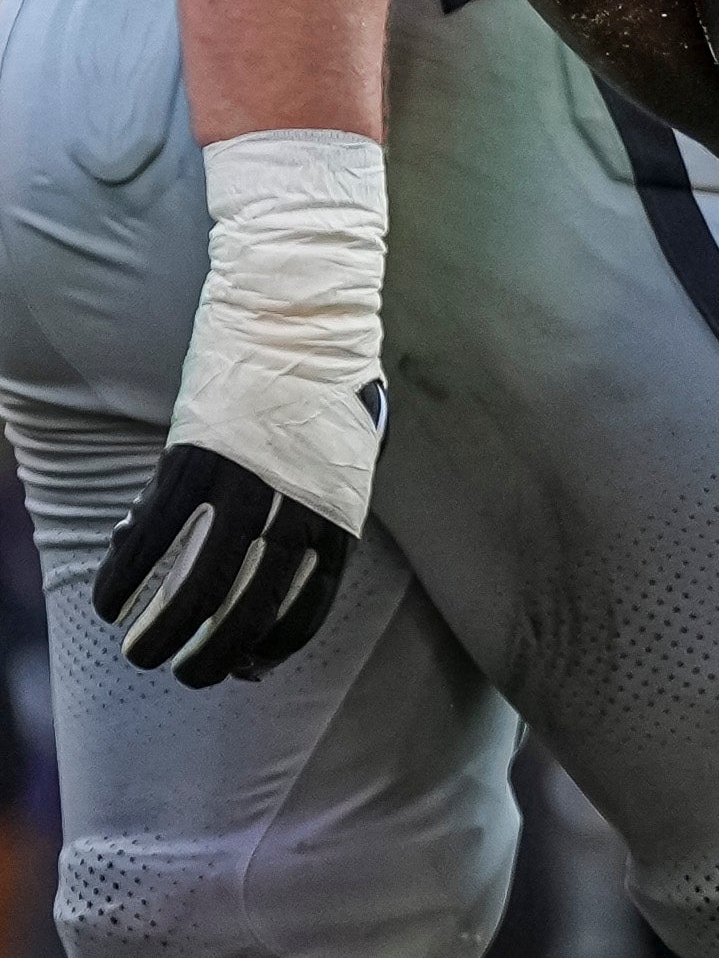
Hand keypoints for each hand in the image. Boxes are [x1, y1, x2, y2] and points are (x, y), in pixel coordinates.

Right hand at [99, 132, 390, 685]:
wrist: (302, 309)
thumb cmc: (326, 382)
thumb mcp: (344, 453)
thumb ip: (320, 507)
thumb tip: (282, 563)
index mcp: (340, 508)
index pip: (312, 602)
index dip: (276, 647)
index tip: (248, 671)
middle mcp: (298, 505)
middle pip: (253, 607)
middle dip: (215, 656)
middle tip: (187, 676)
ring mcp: (247, 483)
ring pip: (201, 584)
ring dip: (164, 630)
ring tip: (140, 654)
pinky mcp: (198, 459)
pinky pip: (157, 536)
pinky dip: (128, 575)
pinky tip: (109, 600)